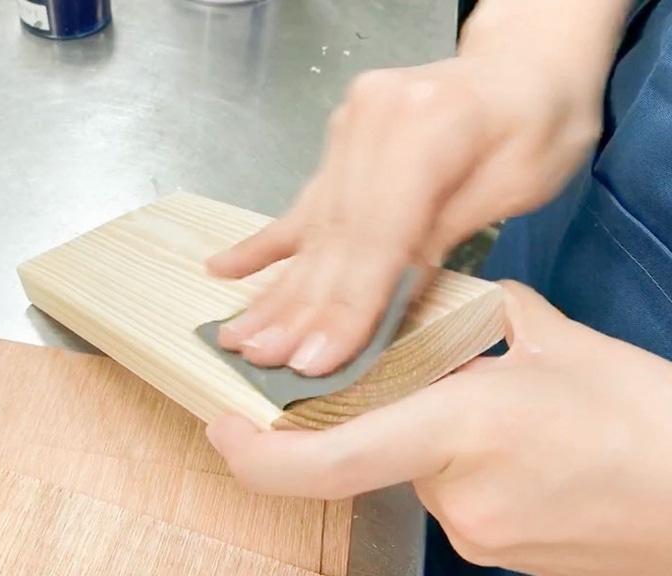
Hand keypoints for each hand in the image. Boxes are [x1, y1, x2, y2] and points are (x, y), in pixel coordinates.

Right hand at [205, 48, 600, 376]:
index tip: (313, 359)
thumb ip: (436, 240)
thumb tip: (375, 306)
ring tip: (236, 336)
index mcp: (429, 125)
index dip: (346, 304)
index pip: (378, 236)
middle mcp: (374, 120)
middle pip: (336, 233)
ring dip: (278, 286)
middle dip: (301, 306)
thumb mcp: (511, 186)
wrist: (524, 63)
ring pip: (314, 225)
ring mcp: (350, 127)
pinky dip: (267, 242)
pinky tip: (224, 268)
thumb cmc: (540, 123)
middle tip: (262, 361)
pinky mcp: (341, 142)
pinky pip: (304, 202)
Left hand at [206, 282, 671, 575]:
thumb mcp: (558, 342)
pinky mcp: (490, 552)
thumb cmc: (646, 421)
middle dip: (384, 407)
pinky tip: (511, 443)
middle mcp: (456, 492)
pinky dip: (454, 459)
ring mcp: (472, 533)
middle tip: (437, 380)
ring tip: (500, 411)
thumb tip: (437, 303)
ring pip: (413, 466)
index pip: (332, 457)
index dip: (259, 452)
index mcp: (466, 427)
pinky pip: (445, 492)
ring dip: (429, 431)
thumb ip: (479, 315)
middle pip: (374, 445)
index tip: (221, 424)